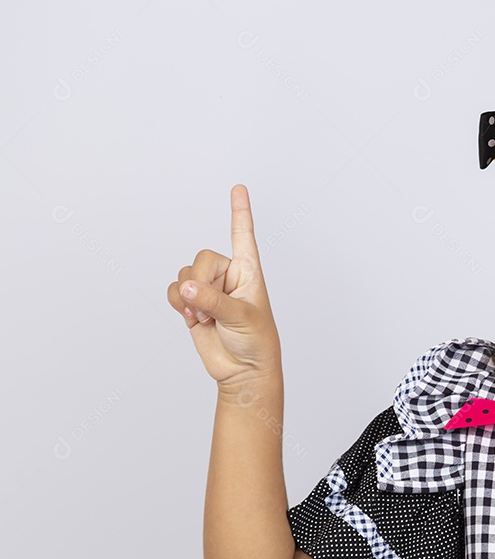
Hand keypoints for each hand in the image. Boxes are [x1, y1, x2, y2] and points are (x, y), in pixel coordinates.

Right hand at [167, 184, 282, 392]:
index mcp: (249, 271)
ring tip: (208, 318)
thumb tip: (187, 287)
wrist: (242, 371)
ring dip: (190, 298)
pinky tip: (194, 320)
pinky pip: (174, 290)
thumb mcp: (241, 318)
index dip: (240, 212)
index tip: (239, 187)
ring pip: (185, 274)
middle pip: (202, 259)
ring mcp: (209, 289)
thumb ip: (213, 300)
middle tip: (213, 309)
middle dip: (202, 284)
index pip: (243, 236)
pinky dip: (179, 304)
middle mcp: (228, 275)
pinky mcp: (193, 304)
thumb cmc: (256, 342)